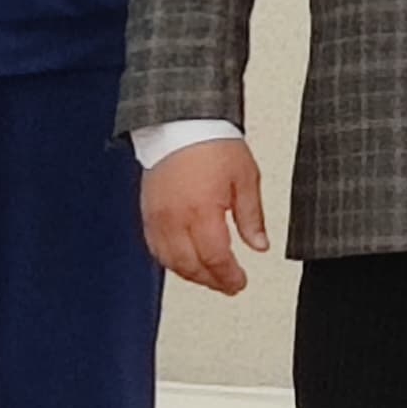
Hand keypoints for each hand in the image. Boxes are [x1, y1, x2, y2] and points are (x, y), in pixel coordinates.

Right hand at [142, 138, 265, 295]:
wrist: (181, 122)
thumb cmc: (213, 143)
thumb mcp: (245, 178)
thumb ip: (251, 216)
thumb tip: (259, 245)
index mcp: (202, 211)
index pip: (215, 258)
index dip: (229, 276)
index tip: (240, 282)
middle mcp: (176, 218)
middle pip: (191, 266)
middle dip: (212, 281)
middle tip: (228, 286)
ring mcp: (158, 217)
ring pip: (170, 262)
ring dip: (191, 275)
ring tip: (210, 278)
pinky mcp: (147, 213)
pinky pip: (155, 248)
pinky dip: (170, 261)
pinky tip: (184, 262)